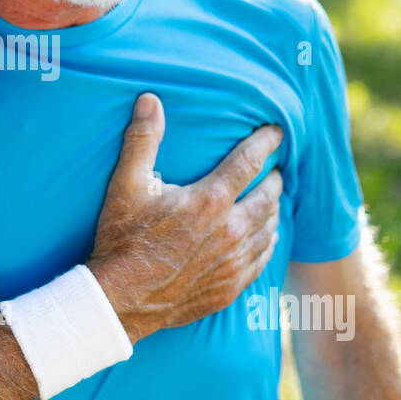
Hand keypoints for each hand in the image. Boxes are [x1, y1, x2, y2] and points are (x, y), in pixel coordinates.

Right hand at [87, 92, 283, 343]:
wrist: (122, 300)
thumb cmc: (122, 239)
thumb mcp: (126, 185)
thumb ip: (142, 139)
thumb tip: (150, 99)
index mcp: (210, 200)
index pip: (249, 161)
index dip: (266, 142)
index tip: (278, 132)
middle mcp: (231, 230)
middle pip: (268, 197)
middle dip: (275, 179)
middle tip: (276, 170)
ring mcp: (234, 262)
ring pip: (270, 229)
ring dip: (274, 211)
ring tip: (272, 200)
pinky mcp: (231, 287)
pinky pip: (262, 260)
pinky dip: (268, 243)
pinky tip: (267, 238)